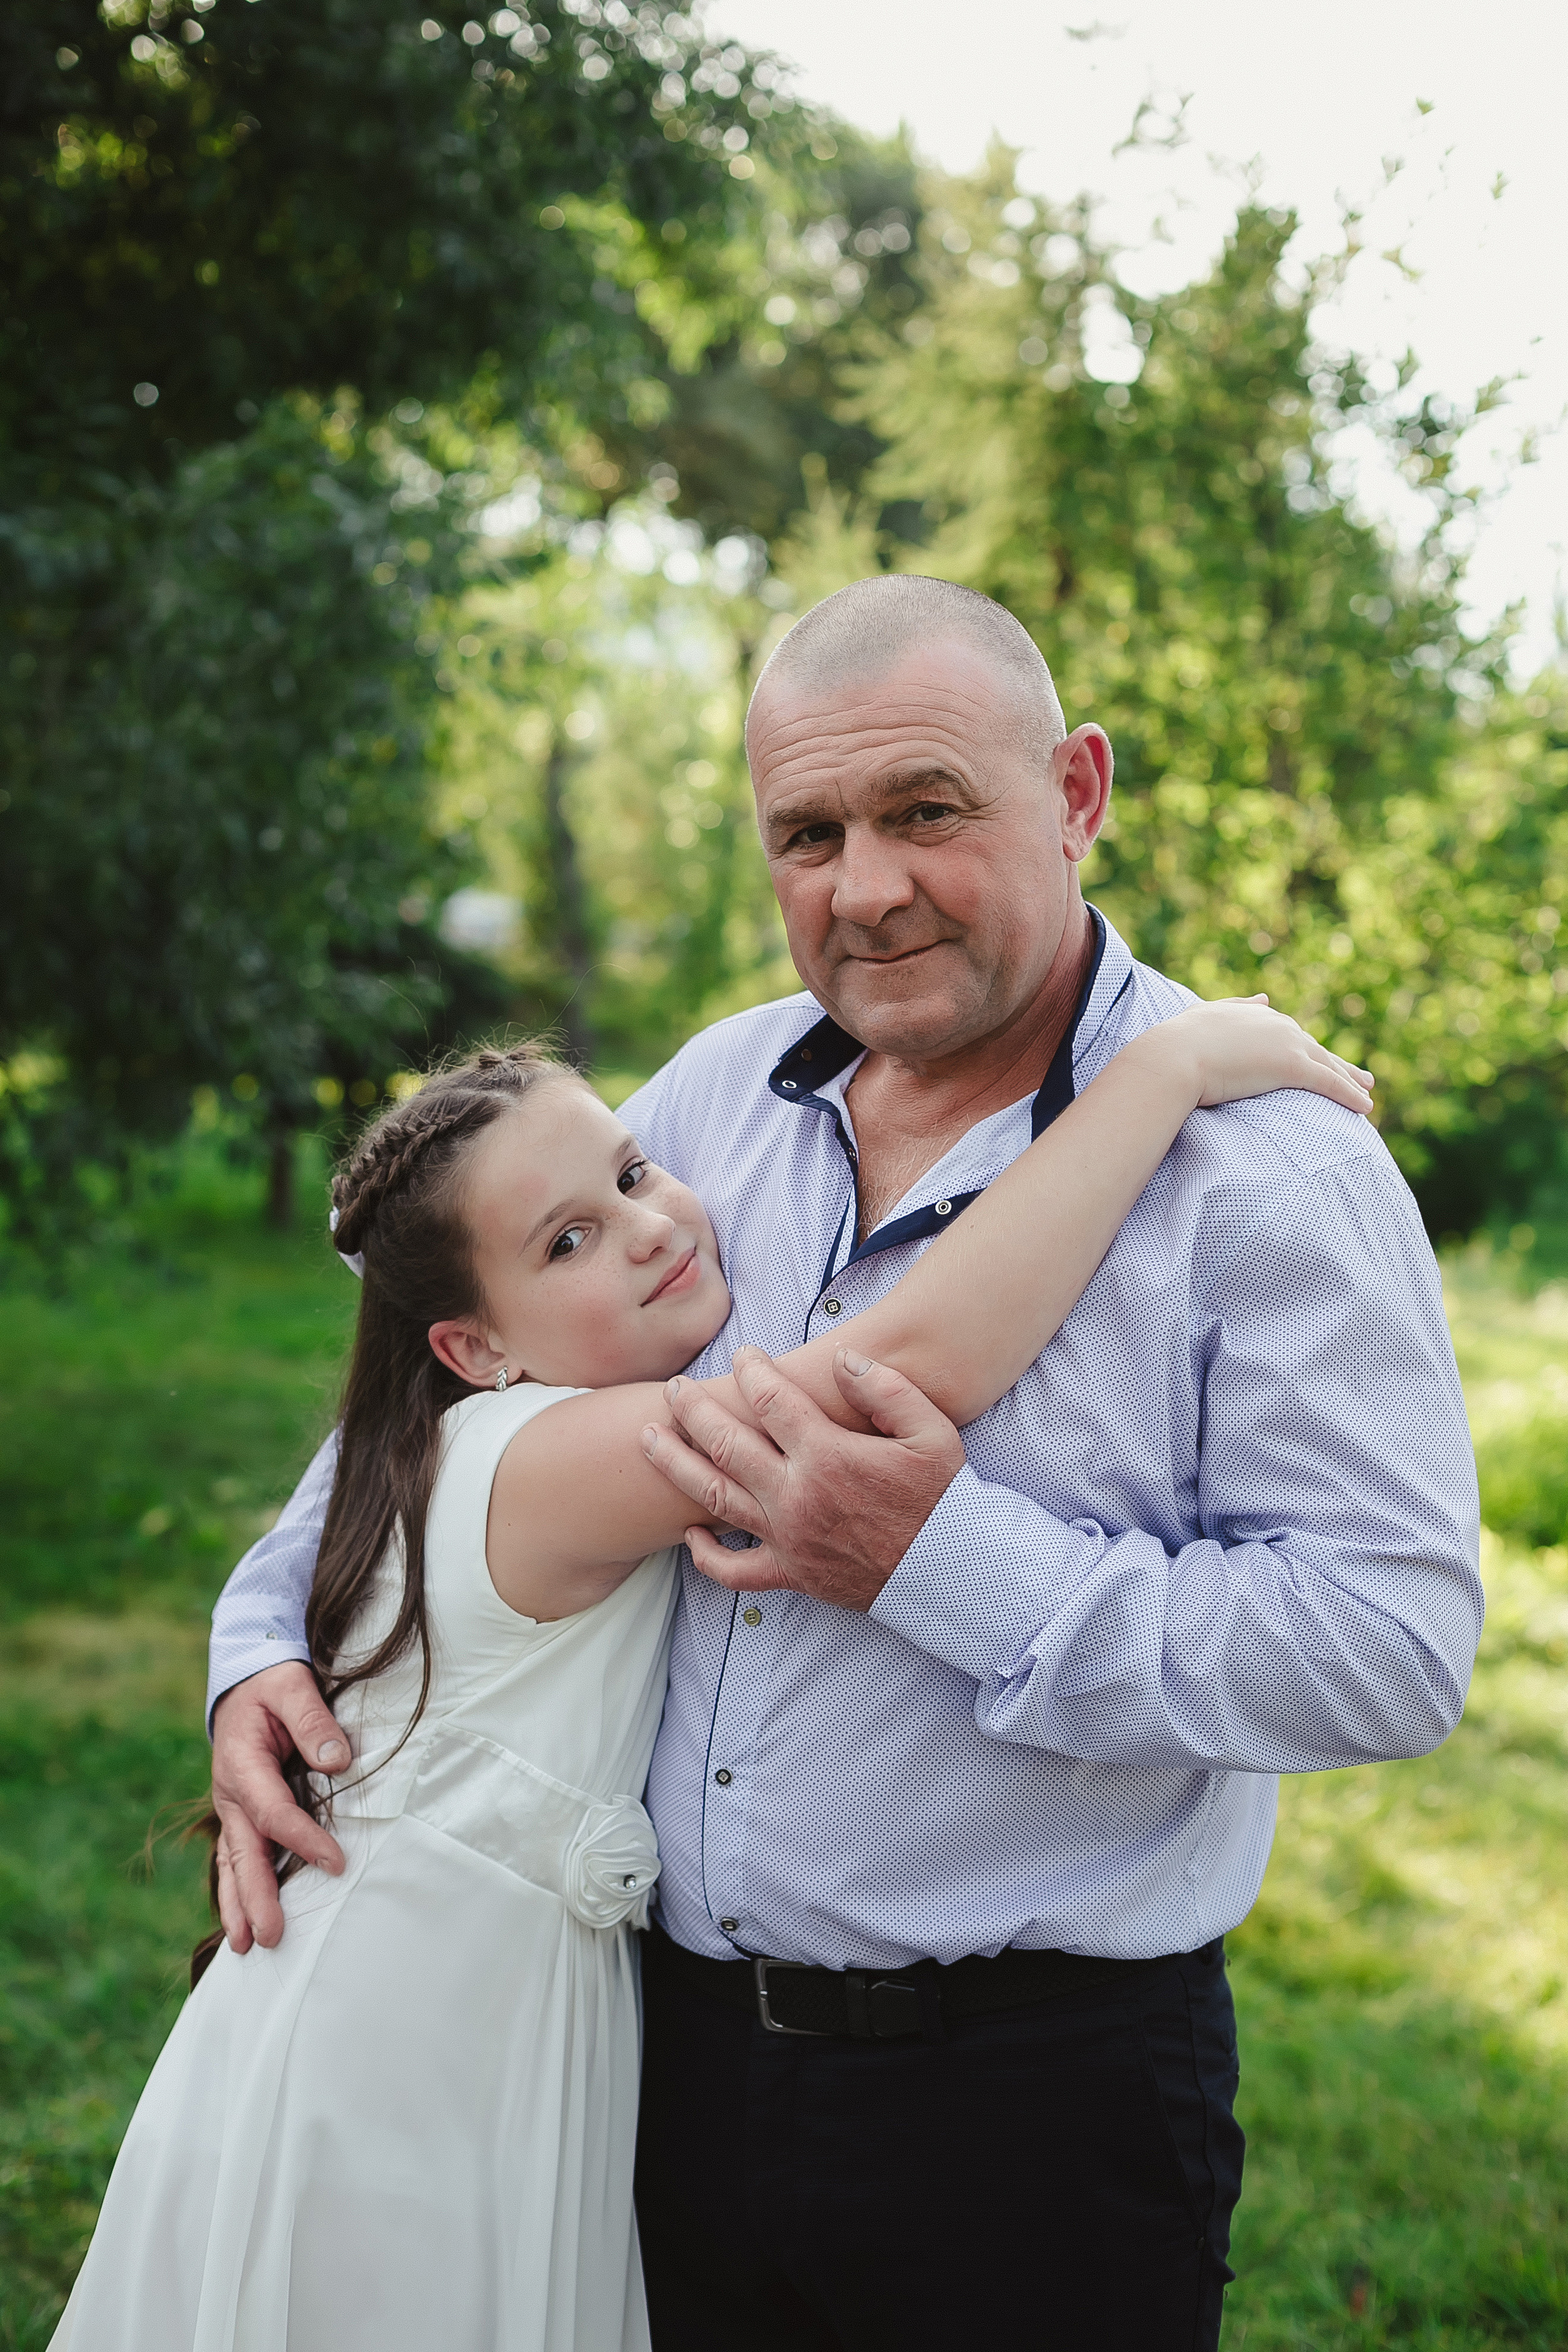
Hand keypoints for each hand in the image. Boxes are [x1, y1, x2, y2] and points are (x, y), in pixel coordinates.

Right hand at [210, 1662, 348, 1952]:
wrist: (243, 1680)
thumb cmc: (272, 1683)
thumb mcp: (292, 1686)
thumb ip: (313, 1719)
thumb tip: (338, 1760)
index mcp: (242, 1763)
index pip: (273, 1812)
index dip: (302, 1840)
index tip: (336, 1864)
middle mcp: (230, 1792)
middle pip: (243, 1851)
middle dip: (255, 1897)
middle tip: (270, 1937)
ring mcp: (231, 1806)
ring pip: (232, 1861)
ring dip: (237, 1904)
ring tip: (245, 1946)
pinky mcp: (239, 1813)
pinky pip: (236, 1855)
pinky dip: (237, 1888)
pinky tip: (244, 1919)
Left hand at [641, 1347, 964, 1609]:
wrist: (954, 1572)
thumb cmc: (944, 1498)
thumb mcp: (931, 1430)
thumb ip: (885, 1389)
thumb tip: (843, 1361)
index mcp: (827, 1455)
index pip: (770, 1400)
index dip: (751, 1371)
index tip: (744, 1356)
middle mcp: (795, 1495)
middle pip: (725, 1442)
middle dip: (694, 1409)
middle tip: (675, 1389)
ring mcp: (787, 1538)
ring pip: (712, 1496)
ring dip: (674, 1463)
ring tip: (648, 1437)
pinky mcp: (790, 1575)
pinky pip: (733, 1571)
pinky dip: (705, 1555)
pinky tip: (688, 1535)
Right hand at [1161, 995, 1373, 1114]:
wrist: (1174, 1056)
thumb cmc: (1179, 1042)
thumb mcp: (1207, 1016)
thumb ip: (1238, 1006)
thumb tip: (1265, 998)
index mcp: (1258, 1016)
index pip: (1291, 1035)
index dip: (1308, 1049)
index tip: (1320, 1059)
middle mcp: (1279, 1025)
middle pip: (1317, 1049)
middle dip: (1340, 1063)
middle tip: (1361, 1076)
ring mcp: (1287, 1044)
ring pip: (1328, 1065)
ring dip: (1351, 1079)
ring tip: (1367, 1090)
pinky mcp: (1291, 1066)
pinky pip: (1329, 1083)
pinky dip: (1350, 1094)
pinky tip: (1365, 1107)